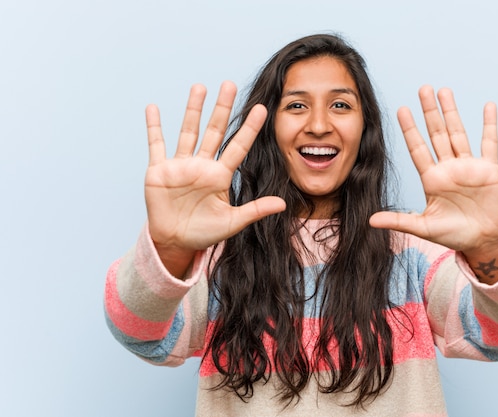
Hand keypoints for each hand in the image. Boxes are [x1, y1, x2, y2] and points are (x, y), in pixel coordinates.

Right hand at [144, 82, 285, 275]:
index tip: (261, 109)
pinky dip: (154, 127)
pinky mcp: (159, 171)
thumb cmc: (204, 232)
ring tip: (200, 87)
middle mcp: (202, 165)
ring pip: (189, 132)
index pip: (238, 146)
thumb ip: (255, 210)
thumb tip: (283, 204)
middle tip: (229, 85)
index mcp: (220, 176)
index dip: (249, 128)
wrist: (175, 242)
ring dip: (193, 110)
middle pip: (214, 131)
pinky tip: (153, 107)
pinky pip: (156, 144)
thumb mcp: (232, 222)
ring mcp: (181, 166)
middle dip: (222, 108)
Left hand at [370, 86, 497, 280]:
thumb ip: (399, 220)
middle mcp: (448, 168)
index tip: (401, 109)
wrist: (482, 241)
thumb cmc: (453, 234)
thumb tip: (370, 220)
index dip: (410, 130)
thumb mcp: (423, 227)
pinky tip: (488, 107)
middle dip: (429, 112)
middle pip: (436, 134)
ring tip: (444, 91)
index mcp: (431, 179)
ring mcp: (468, 166)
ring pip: (458, 133)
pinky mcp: (489, 169)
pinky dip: (489, 125)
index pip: (418, 149)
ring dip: (452, 112)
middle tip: (423, 89)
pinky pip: (489, 143)